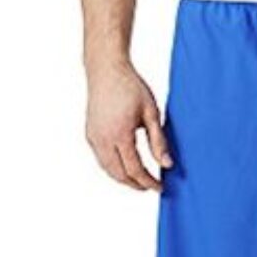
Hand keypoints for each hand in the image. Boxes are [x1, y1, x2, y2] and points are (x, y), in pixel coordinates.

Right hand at [85, 62, 171, 190]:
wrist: (106, 69)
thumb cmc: (130, 87)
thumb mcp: (152, 113)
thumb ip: (159, 141)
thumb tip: (166, 165)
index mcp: (120, 134)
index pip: (135, 170)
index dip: (148, 182)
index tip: (160, 187)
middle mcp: (103, 139)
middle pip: (119, 175)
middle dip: (136, 184)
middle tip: (151, 186)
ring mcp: (93, 137)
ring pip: (108, 170)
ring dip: (124, 178)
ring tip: (140, 180)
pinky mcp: (89, 134)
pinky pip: (101, 159)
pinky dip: (113, 169)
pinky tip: (125, 167)